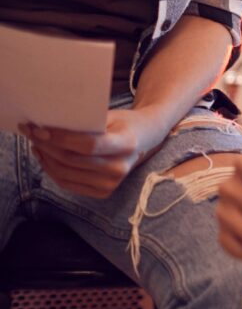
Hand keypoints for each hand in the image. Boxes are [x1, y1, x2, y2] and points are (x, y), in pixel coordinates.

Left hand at [19, 107, 166, 198]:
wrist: (143, 138)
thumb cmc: (123, 122)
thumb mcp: (109, 116)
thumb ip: (84, 123)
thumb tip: (46, 126)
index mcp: (126, 144)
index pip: (88, 145)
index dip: (60, 138)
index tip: (39, 129)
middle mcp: (119, 168)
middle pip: (72, 160)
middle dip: (46, 145)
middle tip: (30, 132)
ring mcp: (111, 184)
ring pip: (65, 173)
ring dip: (45, 158)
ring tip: (35, 142)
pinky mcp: (103, 192)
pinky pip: (68, 183)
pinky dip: (52, 170)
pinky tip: (44, 156)